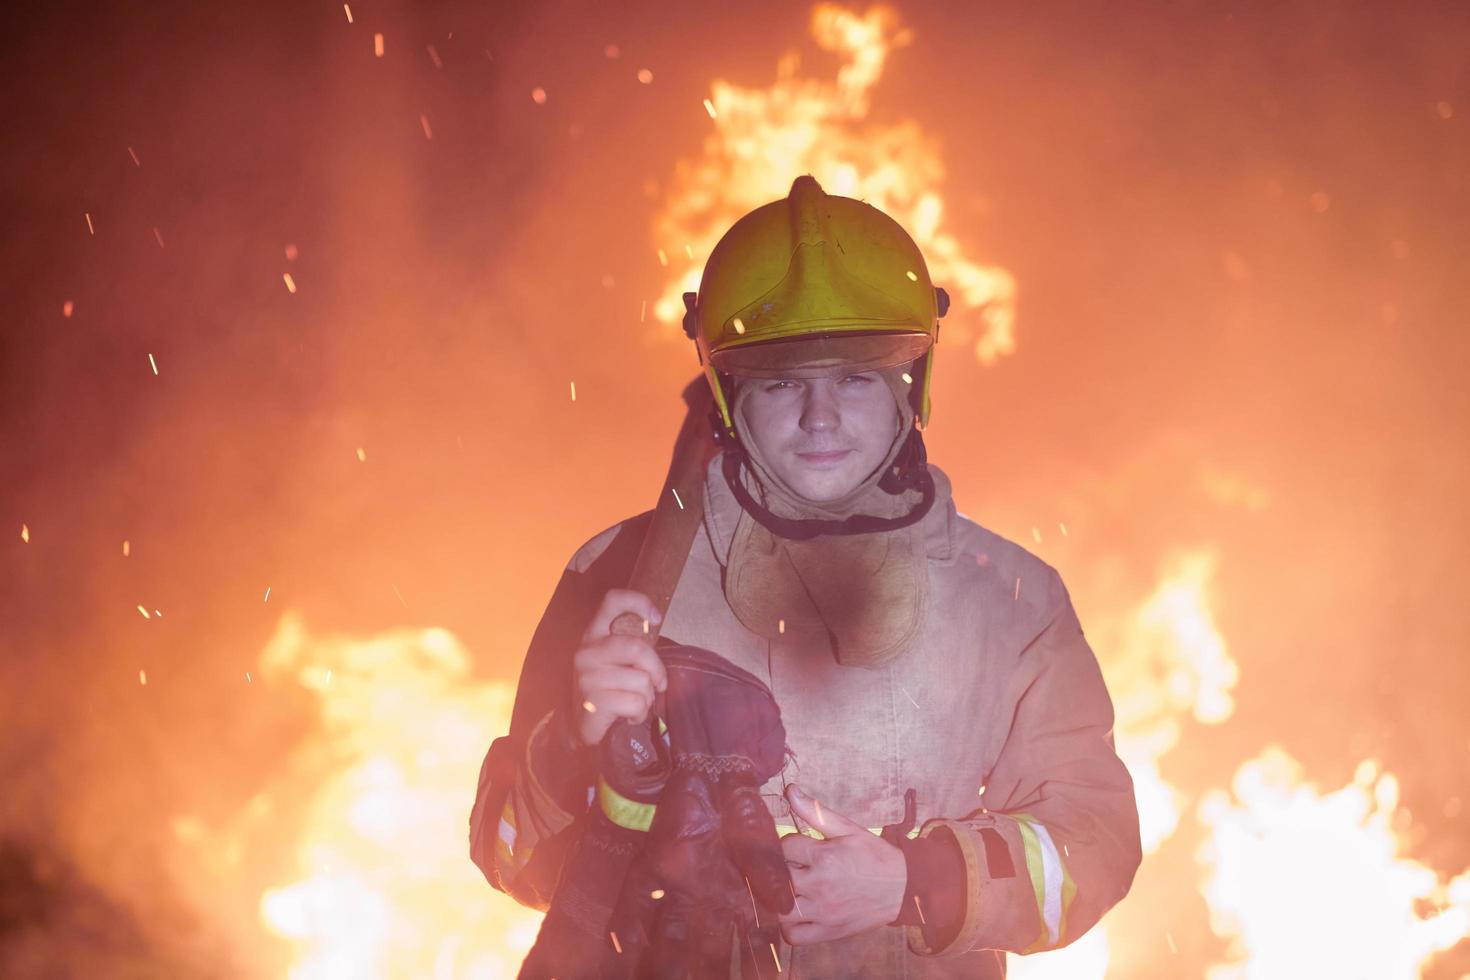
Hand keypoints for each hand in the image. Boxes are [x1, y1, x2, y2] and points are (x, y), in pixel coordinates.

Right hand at [571, 589, 667, 746]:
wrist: (581, 726)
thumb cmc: (607, 689)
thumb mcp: (616, 661)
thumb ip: (633, 646)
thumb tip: (654, 626)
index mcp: (594, 634)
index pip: (612, 601)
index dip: (638, 602)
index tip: (655, 618)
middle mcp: (587, 651)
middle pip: (638, 648)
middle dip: (656, 670)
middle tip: (657, 684)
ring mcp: (588, 676)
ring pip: (642, 681)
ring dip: (647, 698)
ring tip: (634, 703)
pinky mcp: (593, 702)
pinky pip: (636, 703)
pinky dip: (640, 714)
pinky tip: (628, 716)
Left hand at [777, 784, 906, 945]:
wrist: (904, 888)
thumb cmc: (876, 856)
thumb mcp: (848, 829)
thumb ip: (816, 812)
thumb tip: (790, 790)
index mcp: (824, 857)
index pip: (784, 847)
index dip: (787, 845)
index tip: (797, 848)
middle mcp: (820, 885)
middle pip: (778, 878)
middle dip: (780, 871)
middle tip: (791, 868)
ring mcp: (823, 912)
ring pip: (780, 910)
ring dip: (779, 900)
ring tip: (790, 891)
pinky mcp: (828, 931)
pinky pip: (794, 936)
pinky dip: (789, 927)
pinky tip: (796, 913)